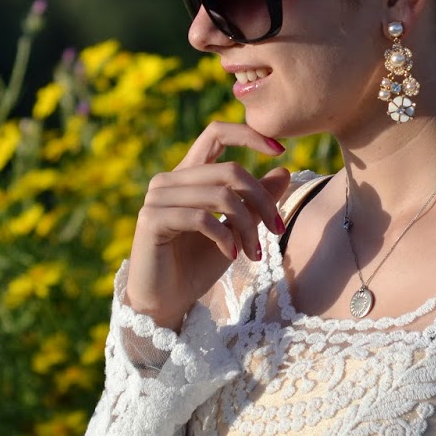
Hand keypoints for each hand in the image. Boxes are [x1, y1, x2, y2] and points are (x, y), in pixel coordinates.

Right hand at [126, 121, 291, 327]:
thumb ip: (255, 201)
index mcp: (188, 175)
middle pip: (230, 170)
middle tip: (277, 229)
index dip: (248, 135)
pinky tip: (232, 255)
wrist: (167, 301)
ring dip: (247, 226)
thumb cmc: (198, 264)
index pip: (216, 134)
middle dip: (262, 200)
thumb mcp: (237, 229)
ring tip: (254, 252)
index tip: (280, 150)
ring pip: (220, 195)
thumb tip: (284, 171)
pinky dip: (225, 237)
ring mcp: (157, 197)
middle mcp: (169, 180)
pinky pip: (202, 218)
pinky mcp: (152, 219)